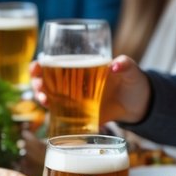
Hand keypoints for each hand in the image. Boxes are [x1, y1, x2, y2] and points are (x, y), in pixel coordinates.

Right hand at [29, 55, 150, 126]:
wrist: (139, 105)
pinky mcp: (79, 114)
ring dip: (41, 97)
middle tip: (39, 87)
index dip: (40, 64)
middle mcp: (72, 81)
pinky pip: (60, 113)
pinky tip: (52, 114)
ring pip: (48, 96)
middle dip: (36, 82)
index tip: (36, 66)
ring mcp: (73, 98)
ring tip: (45, 101)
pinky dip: (52, 114)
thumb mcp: (131, 70)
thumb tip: (114, 65)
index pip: (53, 61)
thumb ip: (125, 64)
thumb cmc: (133, 81)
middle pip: (44, 79)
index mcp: (80, 65)